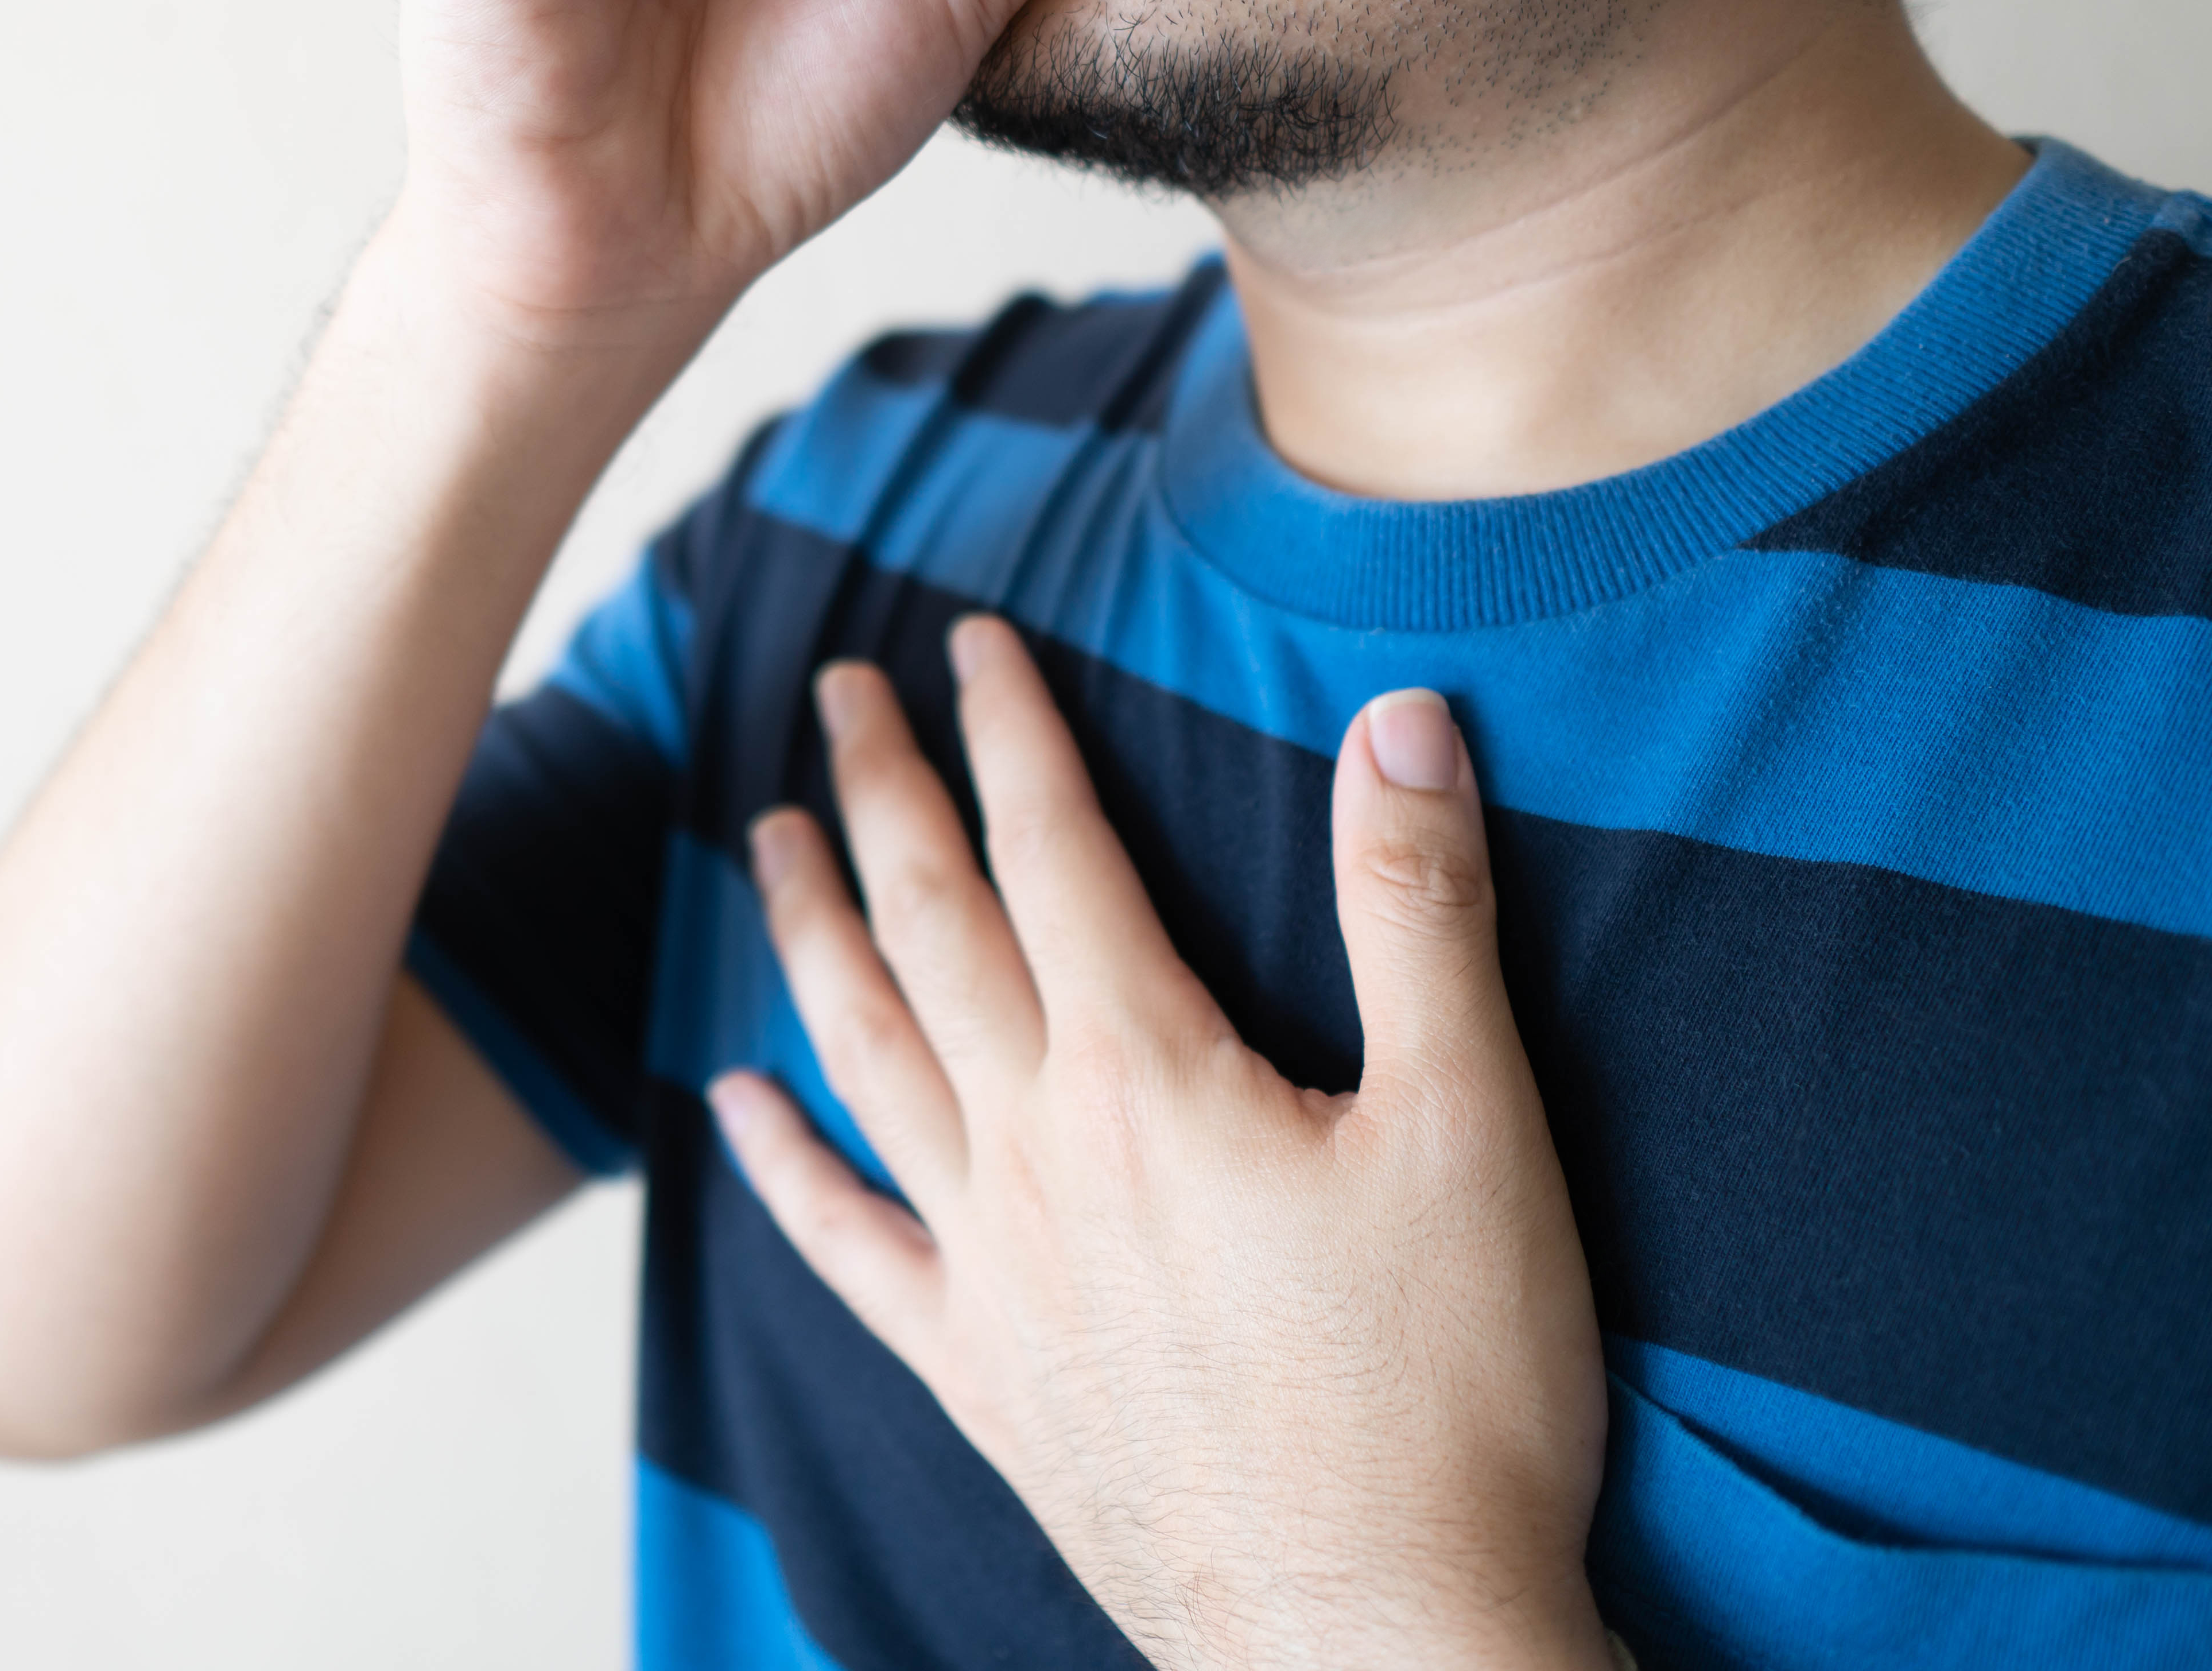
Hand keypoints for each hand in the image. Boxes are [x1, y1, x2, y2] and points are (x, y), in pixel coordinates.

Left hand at [711, 618, 1611, 1670]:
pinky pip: (847, 1244)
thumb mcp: (1475, 1127)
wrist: (1377, 1637)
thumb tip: (1400, 721)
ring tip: (763, 840)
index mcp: (1146, 1076)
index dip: (1009, 730)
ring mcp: (991, 1267)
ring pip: (862, 1055)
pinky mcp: (980, 1373)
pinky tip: (736, 1101)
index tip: (965, 641)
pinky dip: (784, 1164)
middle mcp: (1036, 1153)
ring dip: (808, 932)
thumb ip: (1420, 913)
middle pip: (930, 927)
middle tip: (834, 693)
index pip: (1052, 851)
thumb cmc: (1451, 1393)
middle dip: (879, 793)